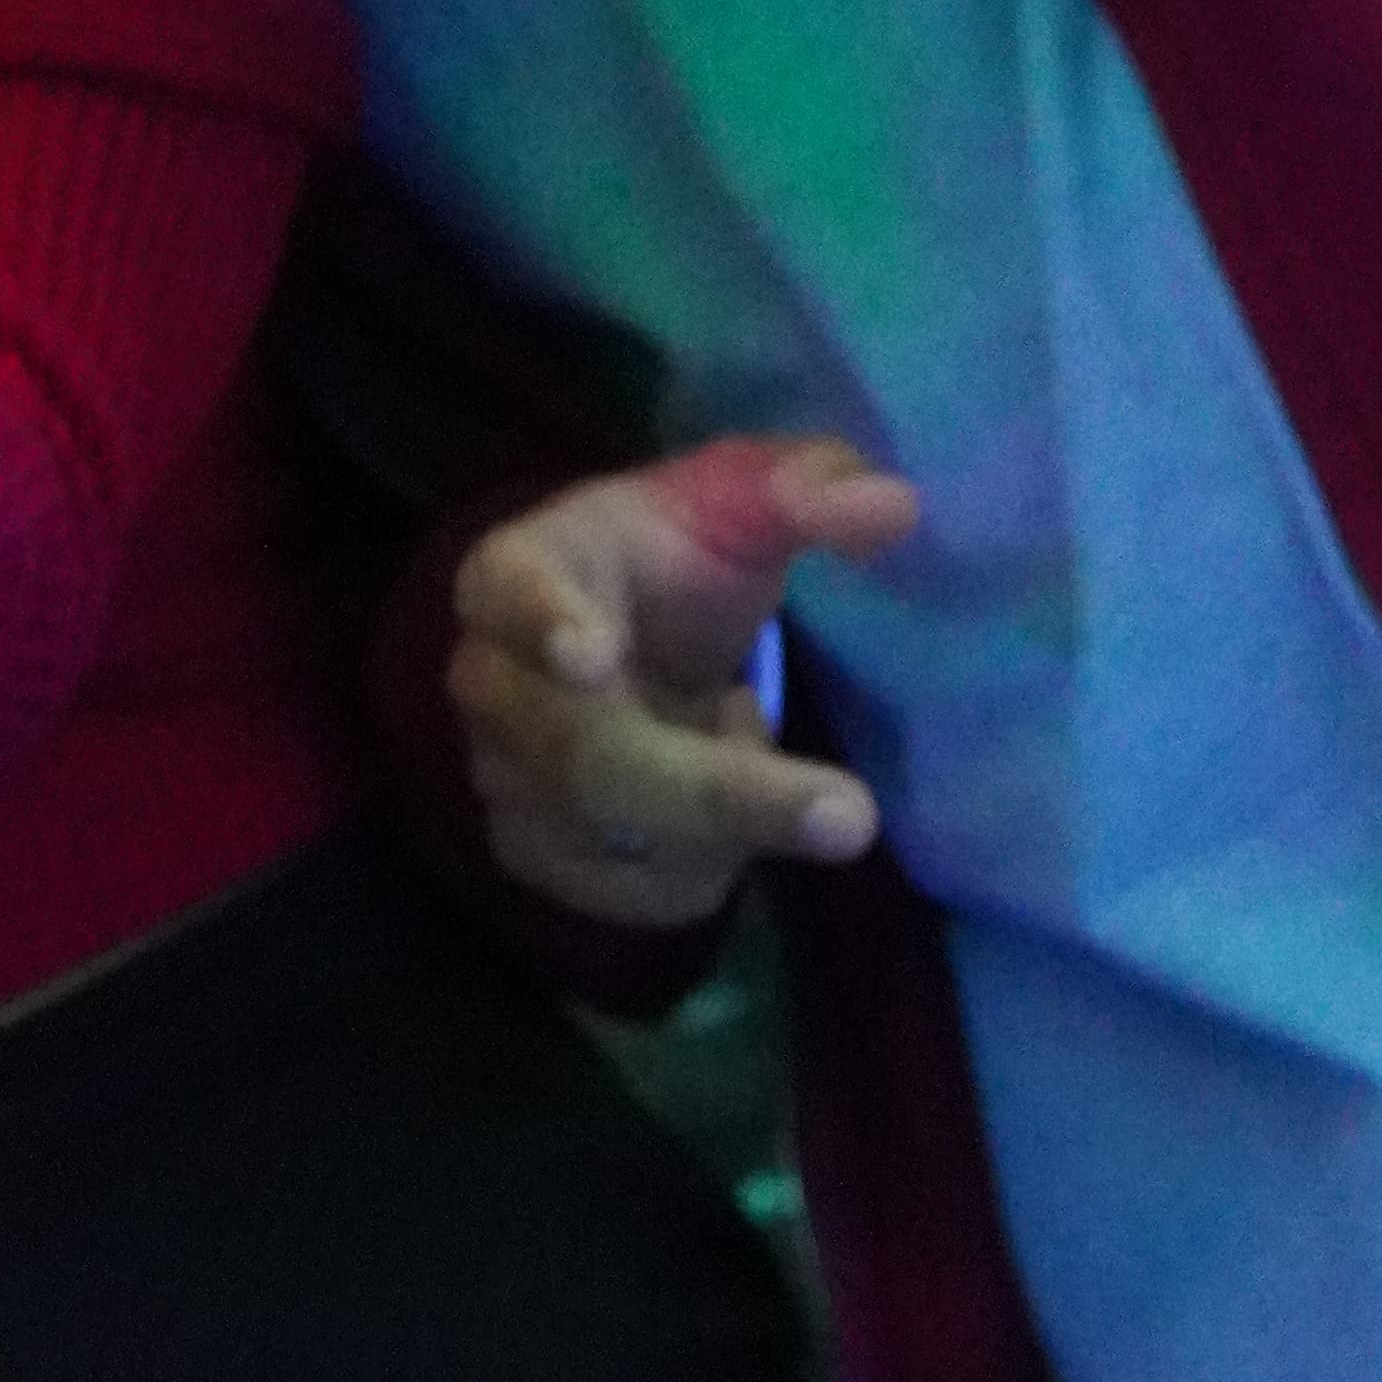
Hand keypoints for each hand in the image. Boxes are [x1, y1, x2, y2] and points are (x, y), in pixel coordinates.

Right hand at [445, 437, 918, 928]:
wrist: (621, 642)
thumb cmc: (676, 559)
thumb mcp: (740, 501)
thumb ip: (807, 489)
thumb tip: (893, 507)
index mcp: (516, 571)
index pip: (512, 593)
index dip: (546, 623)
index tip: (591, 654)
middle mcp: (488, 683)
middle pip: (592, 758)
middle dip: (723, 793)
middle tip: (850, 815)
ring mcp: (500, 776)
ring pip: (630, 838)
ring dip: (730, 819)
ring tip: (740, 731)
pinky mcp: (534, 855)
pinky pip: (644, 892)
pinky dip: (710, 863)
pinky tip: (715, 807)